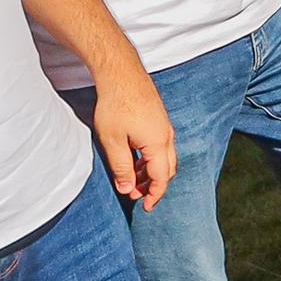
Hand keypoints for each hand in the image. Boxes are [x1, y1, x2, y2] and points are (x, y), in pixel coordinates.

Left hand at [89, 60, 179, 207]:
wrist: (121, 73)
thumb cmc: (115, 104)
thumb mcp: (112, 141)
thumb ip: (121, 168)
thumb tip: (127, 189)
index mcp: (158, 144)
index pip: (161, 179)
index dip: (154, 196)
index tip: (144, 208)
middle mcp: (167, 136)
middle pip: (168, 170)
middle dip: (153, 186)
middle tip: (135, 194)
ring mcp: (164, 127)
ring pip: (164, 158)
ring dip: (150, 172)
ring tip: (130, 177)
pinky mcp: (159, 119)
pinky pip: (161, 146)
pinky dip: (150, 158)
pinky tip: (133, 157)